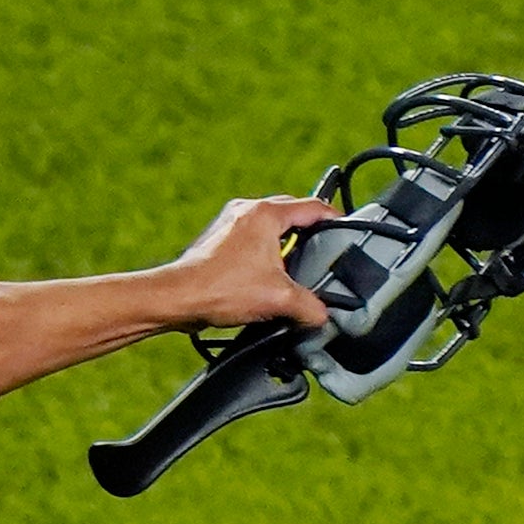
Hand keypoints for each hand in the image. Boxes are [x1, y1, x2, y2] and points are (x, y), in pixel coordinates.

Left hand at [168, 195, 339, 332]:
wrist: (175, 300)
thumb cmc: (218, 289)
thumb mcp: (278, 299)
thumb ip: (310, 306)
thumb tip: (321, 316)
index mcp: (266, 214)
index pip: (314, 207)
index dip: (336, 220)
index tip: (348, 231)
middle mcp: (246, 211)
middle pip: (293, 214)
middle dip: (311, 233)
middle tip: (325, 251)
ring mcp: (229, 224)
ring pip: (270, 228)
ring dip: (285, 245)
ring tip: (297, 267)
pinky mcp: (217, 241)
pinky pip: (251, 240)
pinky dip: (264, 253)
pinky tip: (269, 276)